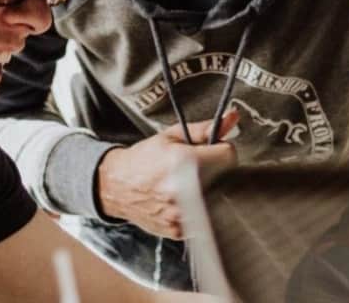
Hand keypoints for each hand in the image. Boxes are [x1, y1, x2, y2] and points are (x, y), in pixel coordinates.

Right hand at [96, 109, 239, 238]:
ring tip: (188, 185)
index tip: (211, 153)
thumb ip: (204, 129)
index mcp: (185, 162)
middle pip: (226, 179)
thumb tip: (231, 118)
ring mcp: (182, 214)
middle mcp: (184, 191)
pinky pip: (203, 218)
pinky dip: (197, 210)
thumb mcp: (171, 136)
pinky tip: (182, 201)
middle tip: (196, 169)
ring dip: (208, 192)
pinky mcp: (179, 230)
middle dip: (216, 172)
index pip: (229, 156)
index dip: (220, 151)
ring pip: (216, 200)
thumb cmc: (142, 160)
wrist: (116, 186)